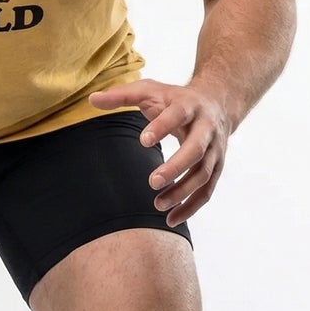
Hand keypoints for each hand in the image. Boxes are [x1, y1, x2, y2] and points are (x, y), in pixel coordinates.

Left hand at [88, 79, 232, 225]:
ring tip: (157, 204)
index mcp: (189, 105)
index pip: (177, 115)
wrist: (218, 101)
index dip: (161, 127)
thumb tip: (91, 99)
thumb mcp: (150, 90)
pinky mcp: (217, 166)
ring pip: (203, 174)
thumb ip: (121, 95)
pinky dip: (192, 207)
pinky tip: (172, 219)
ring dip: (182, 192)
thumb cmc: (175, 98)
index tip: (142, 141)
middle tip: (152, 182)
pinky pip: (207, 191)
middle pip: (196, 149)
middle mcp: (207, 128)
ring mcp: (216, 149)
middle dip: (176, 167)